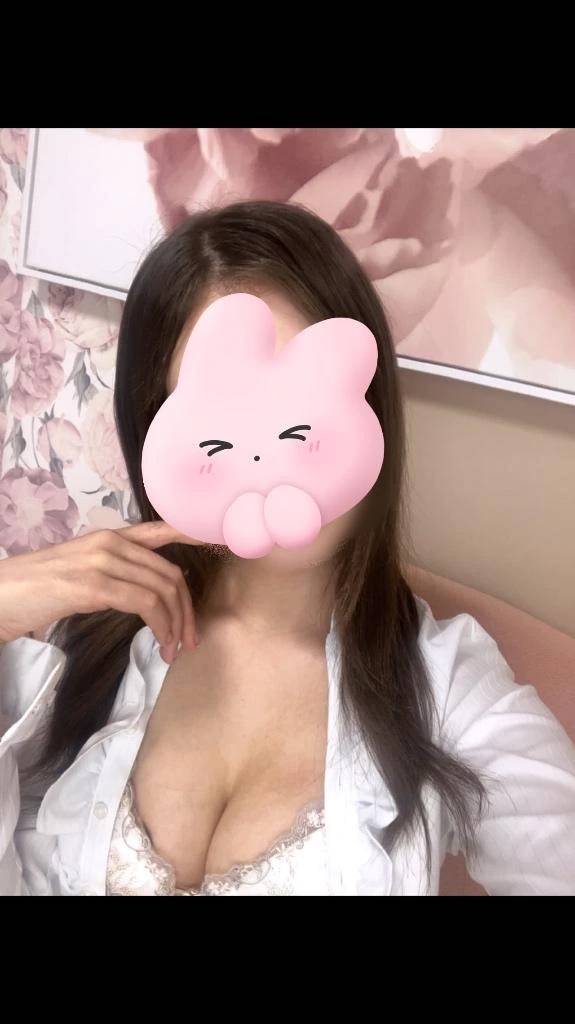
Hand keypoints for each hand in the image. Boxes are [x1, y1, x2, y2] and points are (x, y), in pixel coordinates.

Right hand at [0, 521, 203, 662]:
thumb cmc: (36, 590)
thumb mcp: (81, 571)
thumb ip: (114, 573)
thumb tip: (145, 595)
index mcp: (110, 537)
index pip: (163, 530)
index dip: (196, 535)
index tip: (222, 543)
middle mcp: (110, 542)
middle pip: (170, 573)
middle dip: (187, 609)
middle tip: (190, 639)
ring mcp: (102, 561)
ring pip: (162, 590)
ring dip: (176, 624)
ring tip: (174, 649)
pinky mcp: (94, 585)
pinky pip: (146, 604)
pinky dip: (161, 627)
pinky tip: (160, 644)